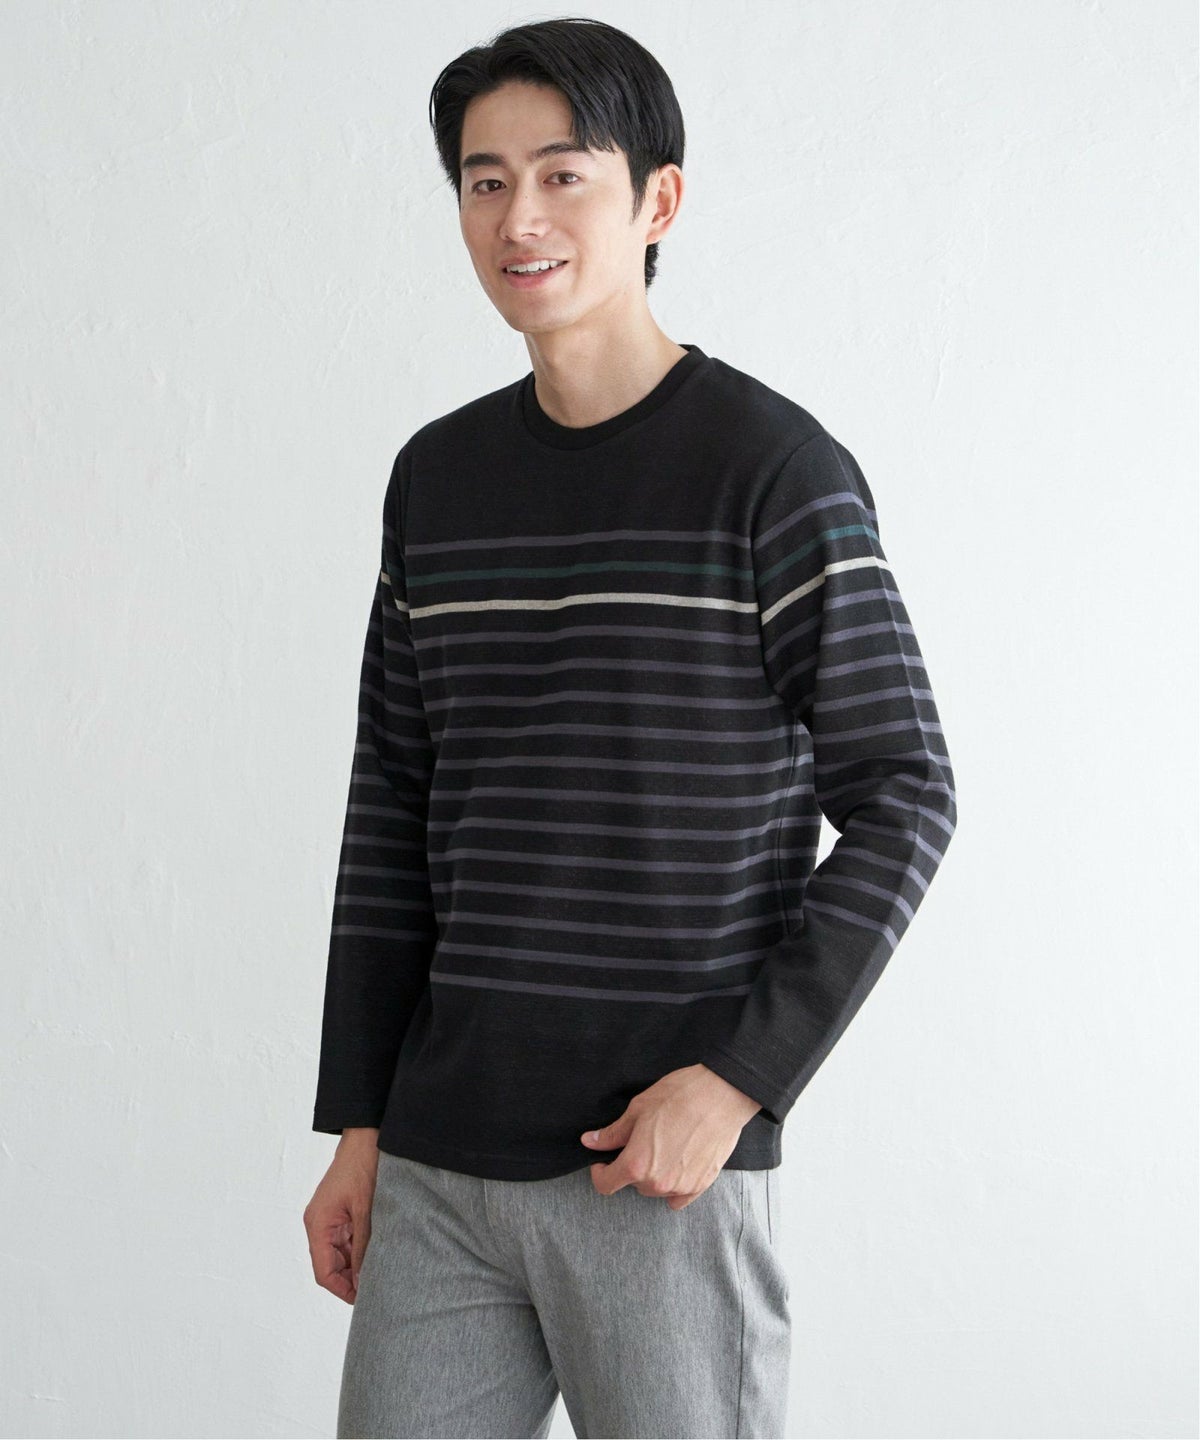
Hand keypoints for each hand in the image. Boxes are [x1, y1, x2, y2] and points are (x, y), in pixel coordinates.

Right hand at [303, 1129, 380, 1303]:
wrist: (366, 1136)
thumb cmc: (362, 1167)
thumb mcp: (365, 1210)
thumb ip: (363, 1246)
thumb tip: (363, 1279)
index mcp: (318, 1224)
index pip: (324, 1272)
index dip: (342, 1290)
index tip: (364, 1300)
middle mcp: (319, 1224)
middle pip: (331, 1266)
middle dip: (351, 1280)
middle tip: (377, 1290)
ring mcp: (330, 1219)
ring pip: (340, 1255)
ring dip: (357, 1265)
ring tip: (381, 1274)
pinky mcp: (341, 1214)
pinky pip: (348, 1241)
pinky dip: (361, 1250)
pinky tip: (379, 1254)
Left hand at [580, 1064, 762, 1209]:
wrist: (722, 1095)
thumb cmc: (679, 1096)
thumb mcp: (638, 1109)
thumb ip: (613, 1133)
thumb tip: (590, 1142)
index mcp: (636, 1164)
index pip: (606, 1185)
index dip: (600, 1173)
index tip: (603, 1162)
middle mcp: (657, 1182)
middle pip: (633, 1184)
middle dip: (631, 1167)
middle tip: (641, 1141)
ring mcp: (681, 1187)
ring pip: (656, 1189)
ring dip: (653, 1175)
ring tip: (665, 1145)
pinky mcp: (701, 1185)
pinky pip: (679, 1198)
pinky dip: (674, 1185)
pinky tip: (678, 1163)